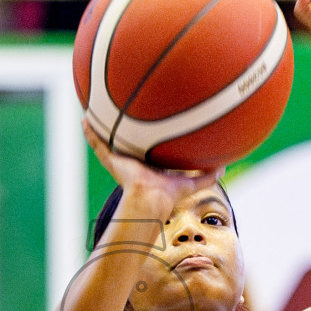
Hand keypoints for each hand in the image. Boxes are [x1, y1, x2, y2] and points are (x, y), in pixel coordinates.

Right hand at [82, 120, 221, 230]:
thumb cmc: (169, 195)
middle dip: (124, 129)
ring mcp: (121, 161)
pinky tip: (84, 119)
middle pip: (128, 141)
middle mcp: (135, 162)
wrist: (151, 200)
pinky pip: (98, 144)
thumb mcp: (192, 183)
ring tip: (95, 111)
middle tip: (122, 111)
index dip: (149, 139)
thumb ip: (208, 175)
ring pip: (110, 141)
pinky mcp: (112, 161)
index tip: (150, 125)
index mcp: (150, 166)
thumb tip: (226, 167)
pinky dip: (90, 133)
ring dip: (103, 128)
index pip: (149, 149)